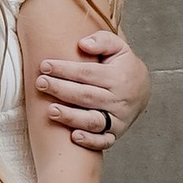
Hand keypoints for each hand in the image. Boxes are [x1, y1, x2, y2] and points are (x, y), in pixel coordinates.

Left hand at [33, 26, 149, 155]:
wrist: (142, 89)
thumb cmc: (123, 65)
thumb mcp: (118, 47)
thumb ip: (101, 41)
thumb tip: (82, 44)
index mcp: (118, 77)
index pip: (87, 73)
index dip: (65, 69)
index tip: (44, 66)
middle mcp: (119, 99)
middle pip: (87, 96)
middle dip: (61, 90)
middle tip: (40, 83)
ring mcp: (118, 119)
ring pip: (93, 121)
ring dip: (71, 117)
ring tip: (50, 110)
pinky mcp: (116, 133)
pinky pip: (104, 141)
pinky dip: (90, 142)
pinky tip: (74, 137)